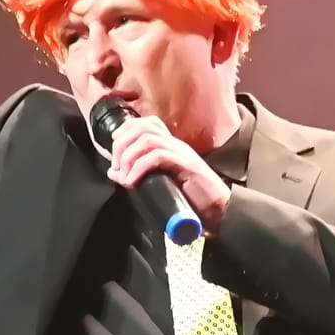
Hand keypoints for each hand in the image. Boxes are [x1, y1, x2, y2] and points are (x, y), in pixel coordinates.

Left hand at [105, 115, 231, 232]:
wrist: (219, 211)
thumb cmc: (192, 201)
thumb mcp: (161, 183)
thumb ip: (140, 175)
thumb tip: (116, 174)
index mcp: (172, 146)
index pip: (147, 123)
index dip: (126, 130)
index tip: (114, 147)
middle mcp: (176, 144)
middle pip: (142, 128)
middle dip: (122, 146)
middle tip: (115, 167)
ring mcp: (182, 153)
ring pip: (147, 140)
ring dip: (128, 157)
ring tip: (123, 176)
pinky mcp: (185, 165)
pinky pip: (157, 157)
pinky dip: (138, 168)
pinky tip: (132, 182)